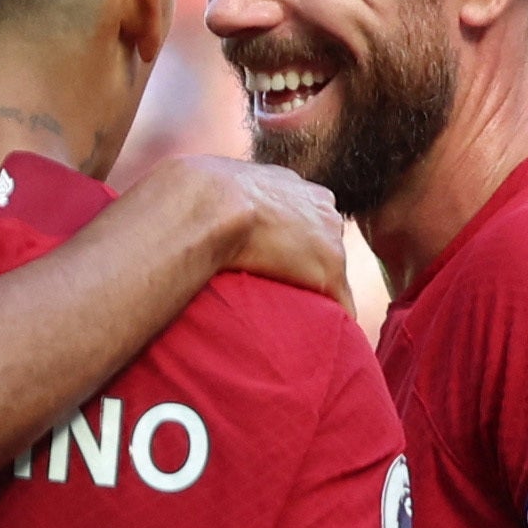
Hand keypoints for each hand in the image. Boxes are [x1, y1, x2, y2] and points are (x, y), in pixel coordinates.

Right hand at [144, 155, 351, 310]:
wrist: (206, 204)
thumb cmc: (191, 197)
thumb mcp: (207, 183)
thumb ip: (217, 196)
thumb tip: (185, 199)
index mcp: (289, 183)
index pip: (302, 216)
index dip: (289, 241)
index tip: (275, 261)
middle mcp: (318, 205)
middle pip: (327, 243)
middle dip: (311, 266)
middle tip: (288, 292)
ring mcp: (328, 237)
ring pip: (334, 274)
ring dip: (320, 296)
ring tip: (306, 323)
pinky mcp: (329, 270)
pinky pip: (343, 304)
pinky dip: (336, 324)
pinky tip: (326, 343)